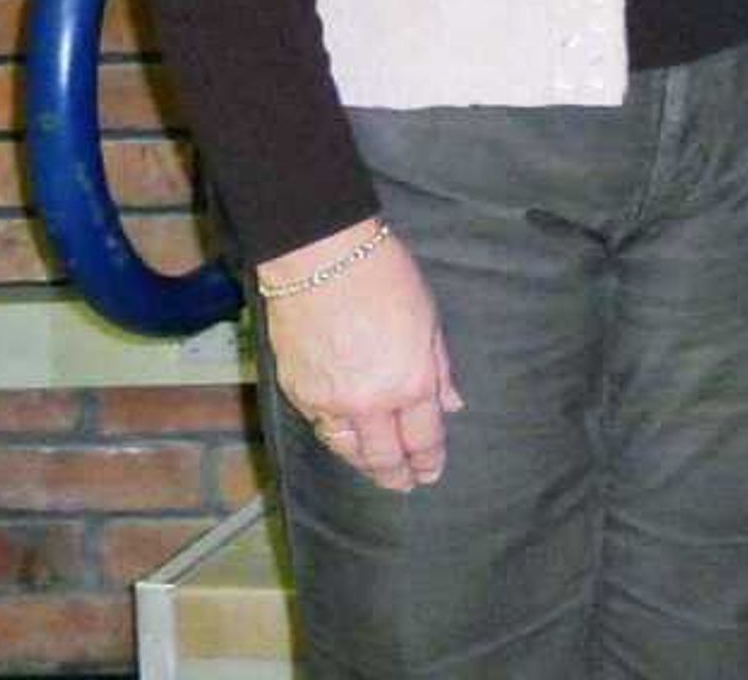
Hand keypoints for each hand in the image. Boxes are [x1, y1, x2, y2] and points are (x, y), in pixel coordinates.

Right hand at [261, 222, 458, 492]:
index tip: (431, 473)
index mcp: (409, 384)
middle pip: (383, 456)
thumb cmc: (386, 279)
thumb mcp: (430, 320)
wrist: (322, 261)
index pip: (422, 438)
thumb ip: (439, 368)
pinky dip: (335, 438)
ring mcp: (328, 402)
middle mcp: (369, 403)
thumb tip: (450, 403)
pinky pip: (320, 427)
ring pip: (346, 450)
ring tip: (376, 471)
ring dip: (364, 465)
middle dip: (396, 475)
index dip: (428, 460)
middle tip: (405, 486)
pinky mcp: (297, 392)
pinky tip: (344, 441)